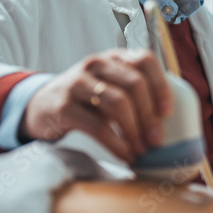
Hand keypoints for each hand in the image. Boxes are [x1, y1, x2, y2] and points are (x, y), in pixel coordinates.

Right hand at [20, 49, 171, 161]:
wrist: (40, 106)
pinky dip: (116, 144)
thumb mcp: (110, 86)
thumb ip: (134, 93)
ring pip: (117, 103)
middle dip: (150, 115)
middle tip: (157, 140)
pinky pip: (97, 126)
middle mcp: (96, 64)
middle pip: (134, 84)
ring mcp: (77, 83)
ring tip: (141, 149)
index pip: (145, 60)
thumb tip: (172, 121)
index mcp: (114, 57)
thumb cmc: (87, 100)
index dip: (161, 86)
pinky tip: (125, 154)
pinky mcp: (63, 106)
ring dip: (134, 131)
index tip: (168, 112)